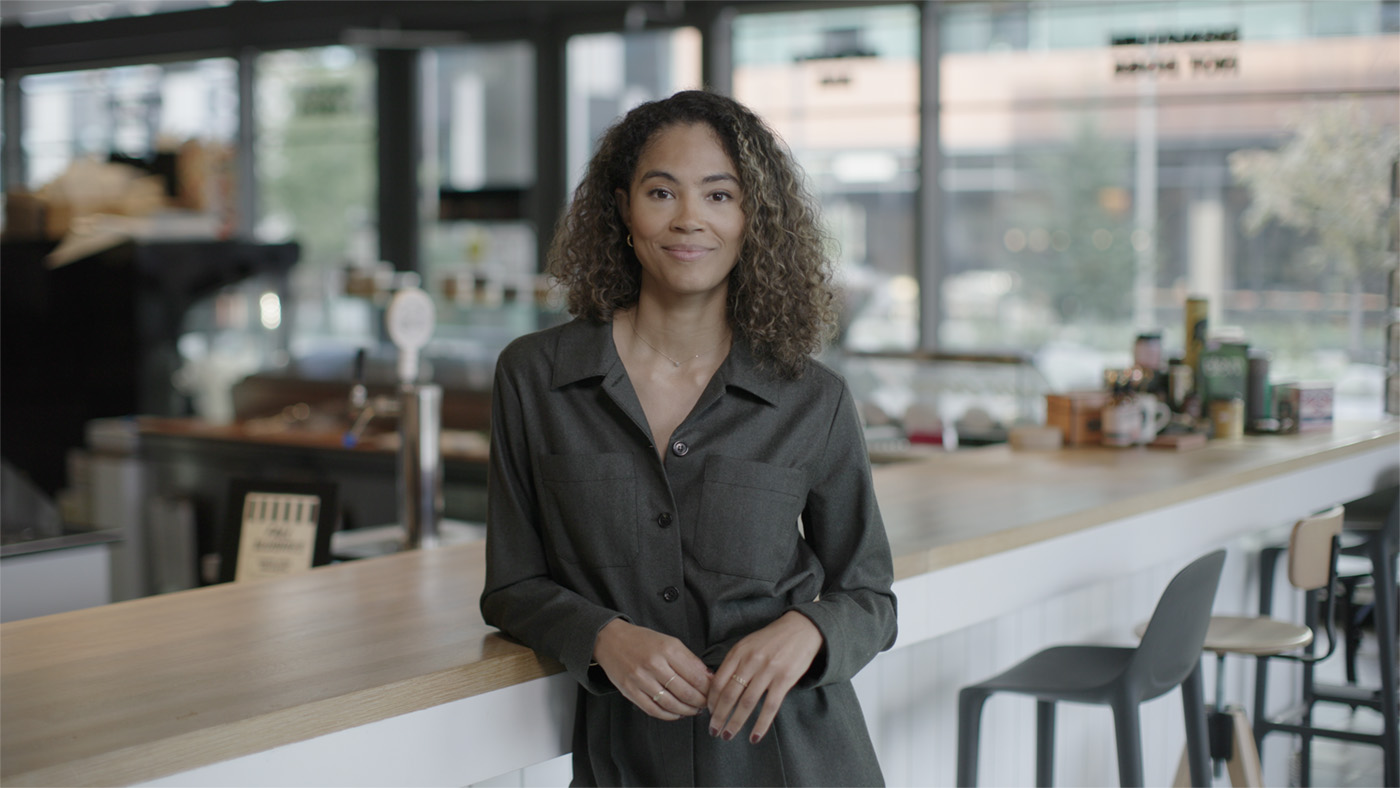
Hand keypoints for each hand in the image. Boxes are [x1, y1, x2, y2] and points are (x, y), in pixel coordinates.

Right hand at [592, 618, 711, 719]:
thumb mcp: (669, 642)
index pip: (696, 675)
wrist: (611, 640)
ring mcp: (640, 679)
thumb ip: (689, 659)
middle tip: (706, 704)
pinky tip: (676, 713)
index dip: (708, 688)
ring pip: (671, 703)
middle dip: (700, 702)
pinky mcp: (630, 691)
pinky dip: (668, 715)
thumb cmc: (642, 641)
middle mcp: (654, 664)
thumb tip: (708, 677)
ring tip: (694, 710)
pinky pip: (653, 710)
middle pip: (685, 692)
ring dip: (687, 710)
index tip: (714, 692)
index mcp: (667, 649)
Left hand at [708, 611, 823, 744]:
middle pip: (729, 694)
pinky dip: (761, 724)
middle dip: (719, 716)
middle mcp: (750, 661)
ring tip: (728, 735)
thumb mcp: (748, 645)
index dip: (711, 700)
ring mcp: (768, 670)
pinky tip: (755, 736)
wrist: (801, 629)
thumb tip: (718, 688)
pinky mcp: (784, 679)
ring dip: (735, 723)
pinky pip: (770, 707)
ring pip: (747, 703)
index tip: (708, 713)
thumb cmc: (771, 639)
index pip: (719, 681)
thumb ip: (734, 662)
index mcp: (738, 652)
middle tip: (713, 730)